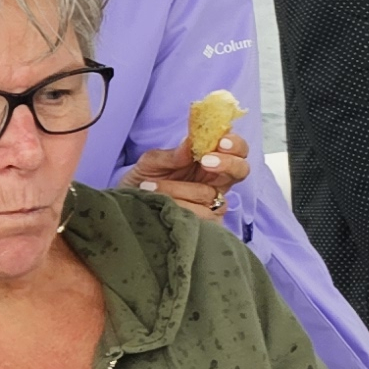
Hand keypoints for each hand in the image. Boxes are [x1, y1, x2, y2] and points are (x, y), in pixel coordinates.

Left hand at [125, 137, 247, 224]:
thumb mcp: (151, 163)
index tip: (220, 142)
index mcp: (209, 160)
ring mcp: (213, 206)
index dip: (234, 144)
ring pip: (209, 194)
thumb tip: (190, 142)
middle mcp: (217, 182)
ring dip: (178, 189)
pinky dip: (177, 208)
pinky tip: (160, 204)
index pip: (236, 149)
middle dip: (227, 164)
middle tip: (205, 162)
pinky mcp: (206, 227)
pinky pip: (199, 217)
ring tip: (149, 186)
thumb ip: (172, 154)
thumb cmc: (144, 181)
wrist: (128, 208)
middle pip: (241, 170)